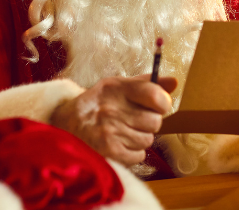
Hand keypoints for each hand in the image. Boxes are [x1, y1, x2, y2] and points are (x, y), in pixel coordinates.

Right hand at [50, 75, 177, 165]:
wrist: (64, 125)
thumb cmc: (97, 104)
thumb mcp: (117, 86)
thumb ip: (147, 84)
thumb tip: (174, 83)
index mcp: (116, 88)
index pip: (156, 95)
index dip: (162, 103)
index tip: (157, 105)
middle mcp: (113, 109)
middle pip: (155, 121)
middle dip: (148, 122)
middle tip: (133, 120)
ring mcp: (110, 132)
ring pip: (148, 140)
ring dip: (139, 138)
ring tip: (122, 132)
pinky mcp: (109, 152)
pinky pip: (139, 155)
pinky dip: (132, 152)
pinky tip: (119, 143)